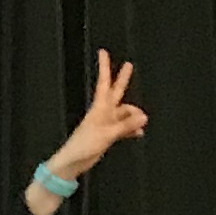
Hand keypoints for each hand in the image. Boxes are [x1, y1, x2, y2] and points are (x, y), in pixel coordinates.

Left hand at [46, 48, 147, 185]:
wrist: (72, 162)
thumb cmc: (83, 146)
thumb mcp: (107, 134)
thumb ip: (126, 125)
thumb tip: (143, 117)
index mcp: (99, 109)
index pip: (104, 83)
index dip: (104, 67)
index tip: (103, 52)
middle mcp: (103, 113)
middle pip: (115, 92)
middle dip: (122, 78)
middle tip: (129, 65)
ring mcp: (105, 123)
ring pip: (124, 113)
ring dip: (134, 116)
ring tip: (142, 124)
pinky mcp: (107, 134)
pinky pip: (123, 127)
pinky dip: (131, 128)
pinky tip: (139, 133)